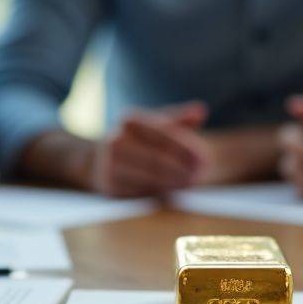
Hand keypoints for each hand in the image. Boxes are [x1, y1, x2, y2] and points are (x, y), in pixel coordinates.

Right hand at [87, 102, 209, 196]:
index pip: (163, 134)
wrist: (98, 161)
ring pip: (149, 177)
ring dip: (173, 183)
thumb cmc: (138, 140)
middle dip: (182, 168)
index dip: (185, 148)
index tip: (204, 159)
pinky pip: (139, 191)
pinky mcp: (109, 185)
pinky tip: (172, 192)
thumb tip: (201, 110)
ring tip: (190, 184)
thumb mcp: (155, 125)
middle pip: (156, 158)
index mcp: (129, 120)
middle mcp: (115, 140)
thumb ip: (179, 119)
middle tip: (201, 176)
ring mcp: (109, 163)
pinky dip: (158, 193)